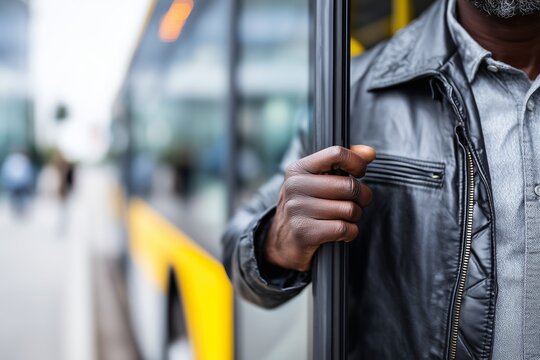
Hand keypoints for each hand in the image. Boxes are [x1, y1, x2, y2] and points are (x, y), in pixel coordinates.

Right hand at [265, 145, 375, 271]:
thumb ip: (342, 163)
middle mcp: (295, 186)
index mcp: (298, 169)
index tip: (359, 173)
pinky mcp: (304, 232)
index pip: (335, 153)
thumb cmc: (306, 206)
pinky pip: (344, 229)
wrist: (282, 242)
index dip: (357, 163)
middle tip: (358, 202)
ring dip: (355, 216)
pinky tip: (342, 231)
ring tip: (346, 217)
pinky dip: (350, 232)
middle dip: (362, 196)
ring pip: (349, 209)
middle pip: (349, 185)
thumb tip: (369, 153)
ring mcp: (297, 209)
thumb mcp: (316, 180)